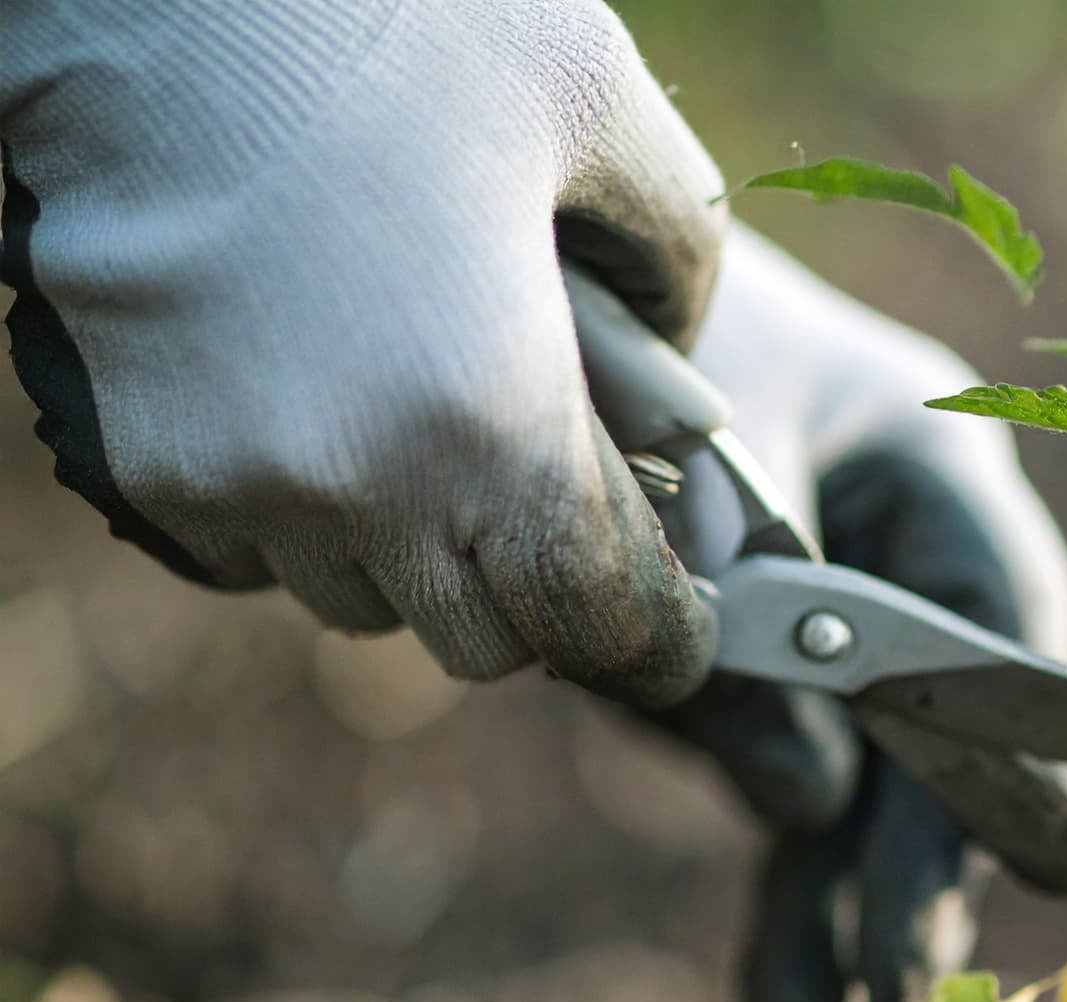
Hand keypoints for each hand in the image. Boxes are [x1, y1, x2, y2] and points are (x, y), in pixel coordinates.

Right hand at [1, 0, 722, 706]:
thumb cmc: (382, 13)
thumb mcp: (592, 94)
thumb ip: (678, 243)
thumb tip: (682, 361)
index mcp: (491, 417)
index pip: (597, 618)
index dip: (661, 640)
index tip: (686, 631)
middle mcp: (360, 484)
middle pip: (484, 641)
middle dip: (539, 595)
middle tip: (564, 515)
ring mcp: (240, 483)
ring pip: (368, 608)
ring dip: (420, 563)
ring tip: (443, 452)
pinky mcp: (148, 460)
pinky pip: (260, 561)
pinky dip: (313, 526)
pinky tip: (337, 424)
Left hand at [664, 229, 1066, 1001]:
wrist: (538, 315)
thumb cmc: (623, 343)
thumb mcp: (683, 470)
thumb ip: (744, 625)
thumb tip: (812, 800)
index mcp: (927, 470)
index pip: (1006, 619)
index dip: (1029, 747)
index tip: (1047, 865)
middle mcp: (900, 560)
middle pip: (939, 728)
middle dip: (918, 866)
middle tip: (899, 989)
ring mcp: (833, 628)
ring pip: (867, 786)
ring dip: (842, 909)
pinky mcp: (763, 681)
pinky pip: (789, 794)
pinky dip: (781, 889)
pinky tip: (777, 999)